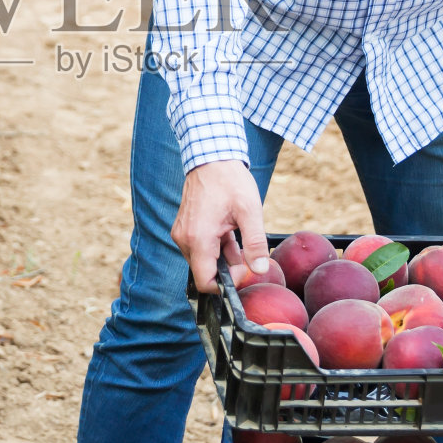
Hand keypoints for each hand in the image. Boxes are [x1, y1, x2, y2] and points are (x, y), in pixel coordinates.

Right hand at [174, 160, 266, 293]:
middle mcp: (185, 239)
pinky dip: (215, 246)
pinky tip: (228, 231)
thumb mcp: (250, 211)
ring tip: (236, 234)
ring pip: (203, 260)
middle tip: (244, 250)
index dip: (226, 285)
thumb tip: (260, 269)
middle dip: (226, 268)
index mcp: (199, 239)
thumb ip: (255, 243)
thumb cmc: (230, 181)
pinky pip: (199, 247)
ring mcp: (182, 233)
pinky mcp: (184, 228)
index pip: (205, 282)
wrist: (210, 158)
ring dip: (222, 255)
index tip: (243, 271)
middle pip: (205, 271)